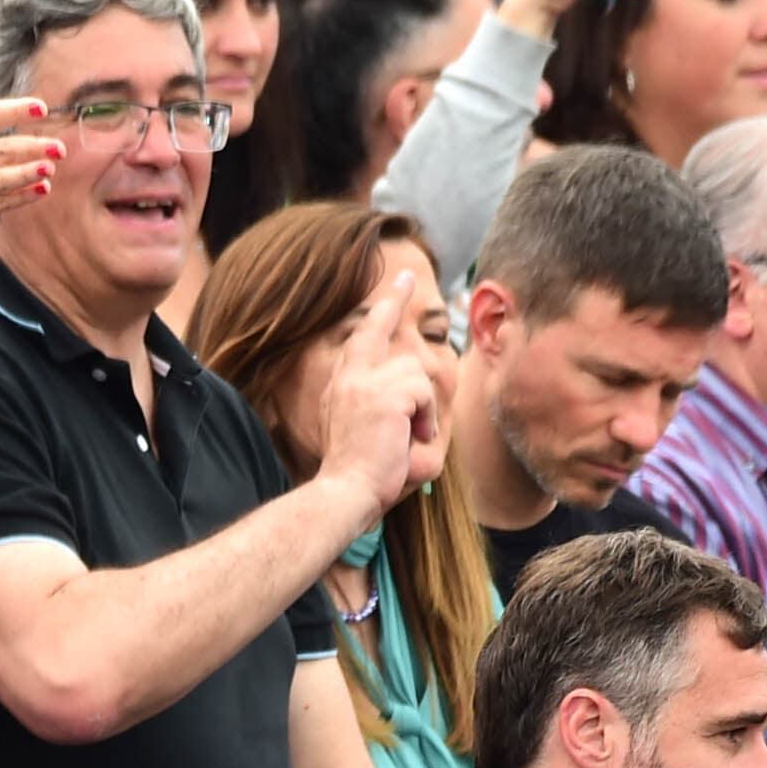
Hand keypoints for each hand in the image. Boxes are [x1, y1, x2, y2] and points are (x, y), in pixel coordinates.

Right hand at [303, 273, 447, 516]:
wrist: (345, 491)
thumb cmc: (357, 473)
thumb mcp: (362, 429)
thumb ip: (376, 401)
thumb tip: (411, 382)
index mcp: (341, 384)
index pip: (362, 336)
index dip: (382, 309)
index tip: (399, 283)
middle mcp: (348, 376)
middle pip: (380, 331)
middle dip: (393, 301)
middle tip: (407, 276)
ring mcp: (364, 383)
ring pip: (415, 372)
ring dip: (422, 406)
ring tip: (408, 434)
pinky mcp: (385, 395)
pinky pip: (423, 393)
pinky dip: (425, 419)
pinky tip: (410, 438)